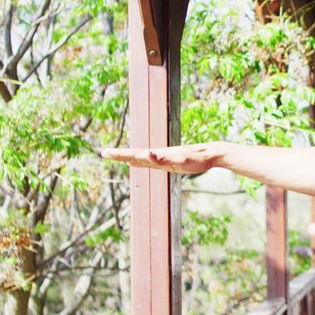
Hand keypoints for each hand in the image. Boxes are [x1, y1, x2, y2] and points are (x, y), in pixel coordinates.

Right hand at [100, 143, 223, 173]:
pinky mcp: (169, 161)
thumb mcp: (180, 159)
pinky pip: (150, 162)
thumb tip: (147, 153)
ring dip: (127, 157)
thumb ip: (163, 157)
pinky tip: (135, 161)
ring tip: (115, 156)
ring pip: (141, 158)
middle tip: (103, 153)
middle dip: (119, 155)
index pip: (134, 154)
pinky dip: (141, 161)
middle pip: (134, 155)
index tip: (105, 152)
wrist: (210, 154)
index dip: (120, 155)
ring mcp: (163, 158)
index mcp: (158, 155)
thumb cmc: (197, 158)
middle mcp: (158, 155)